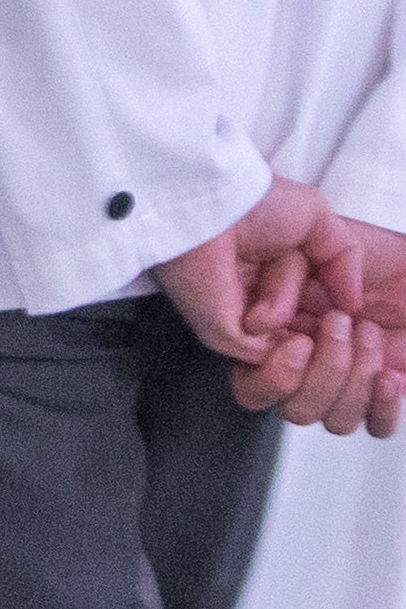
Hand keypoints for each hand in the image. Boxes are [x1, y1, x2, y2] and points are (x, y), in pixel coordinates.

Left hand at [164, 181, 404, 435]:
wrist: (220, 201)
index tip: (393, 370)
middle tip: (361, 330)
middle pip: (334, 407)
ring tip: (334, 324)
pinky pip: (272, 378)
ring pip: (303, 403)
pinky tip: (299, 338)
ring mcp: (259, 344)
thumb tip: (353, 307)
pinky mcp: (230, 343)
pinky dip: (291, 363)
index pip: (354, 383)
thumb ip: (347, 263)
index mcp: (314, 314)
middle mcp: (288, 337)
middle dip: (360, 374)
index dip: (381, 391)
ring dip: (331, 370)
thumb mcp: (324, 227)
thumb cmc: (260, 205)